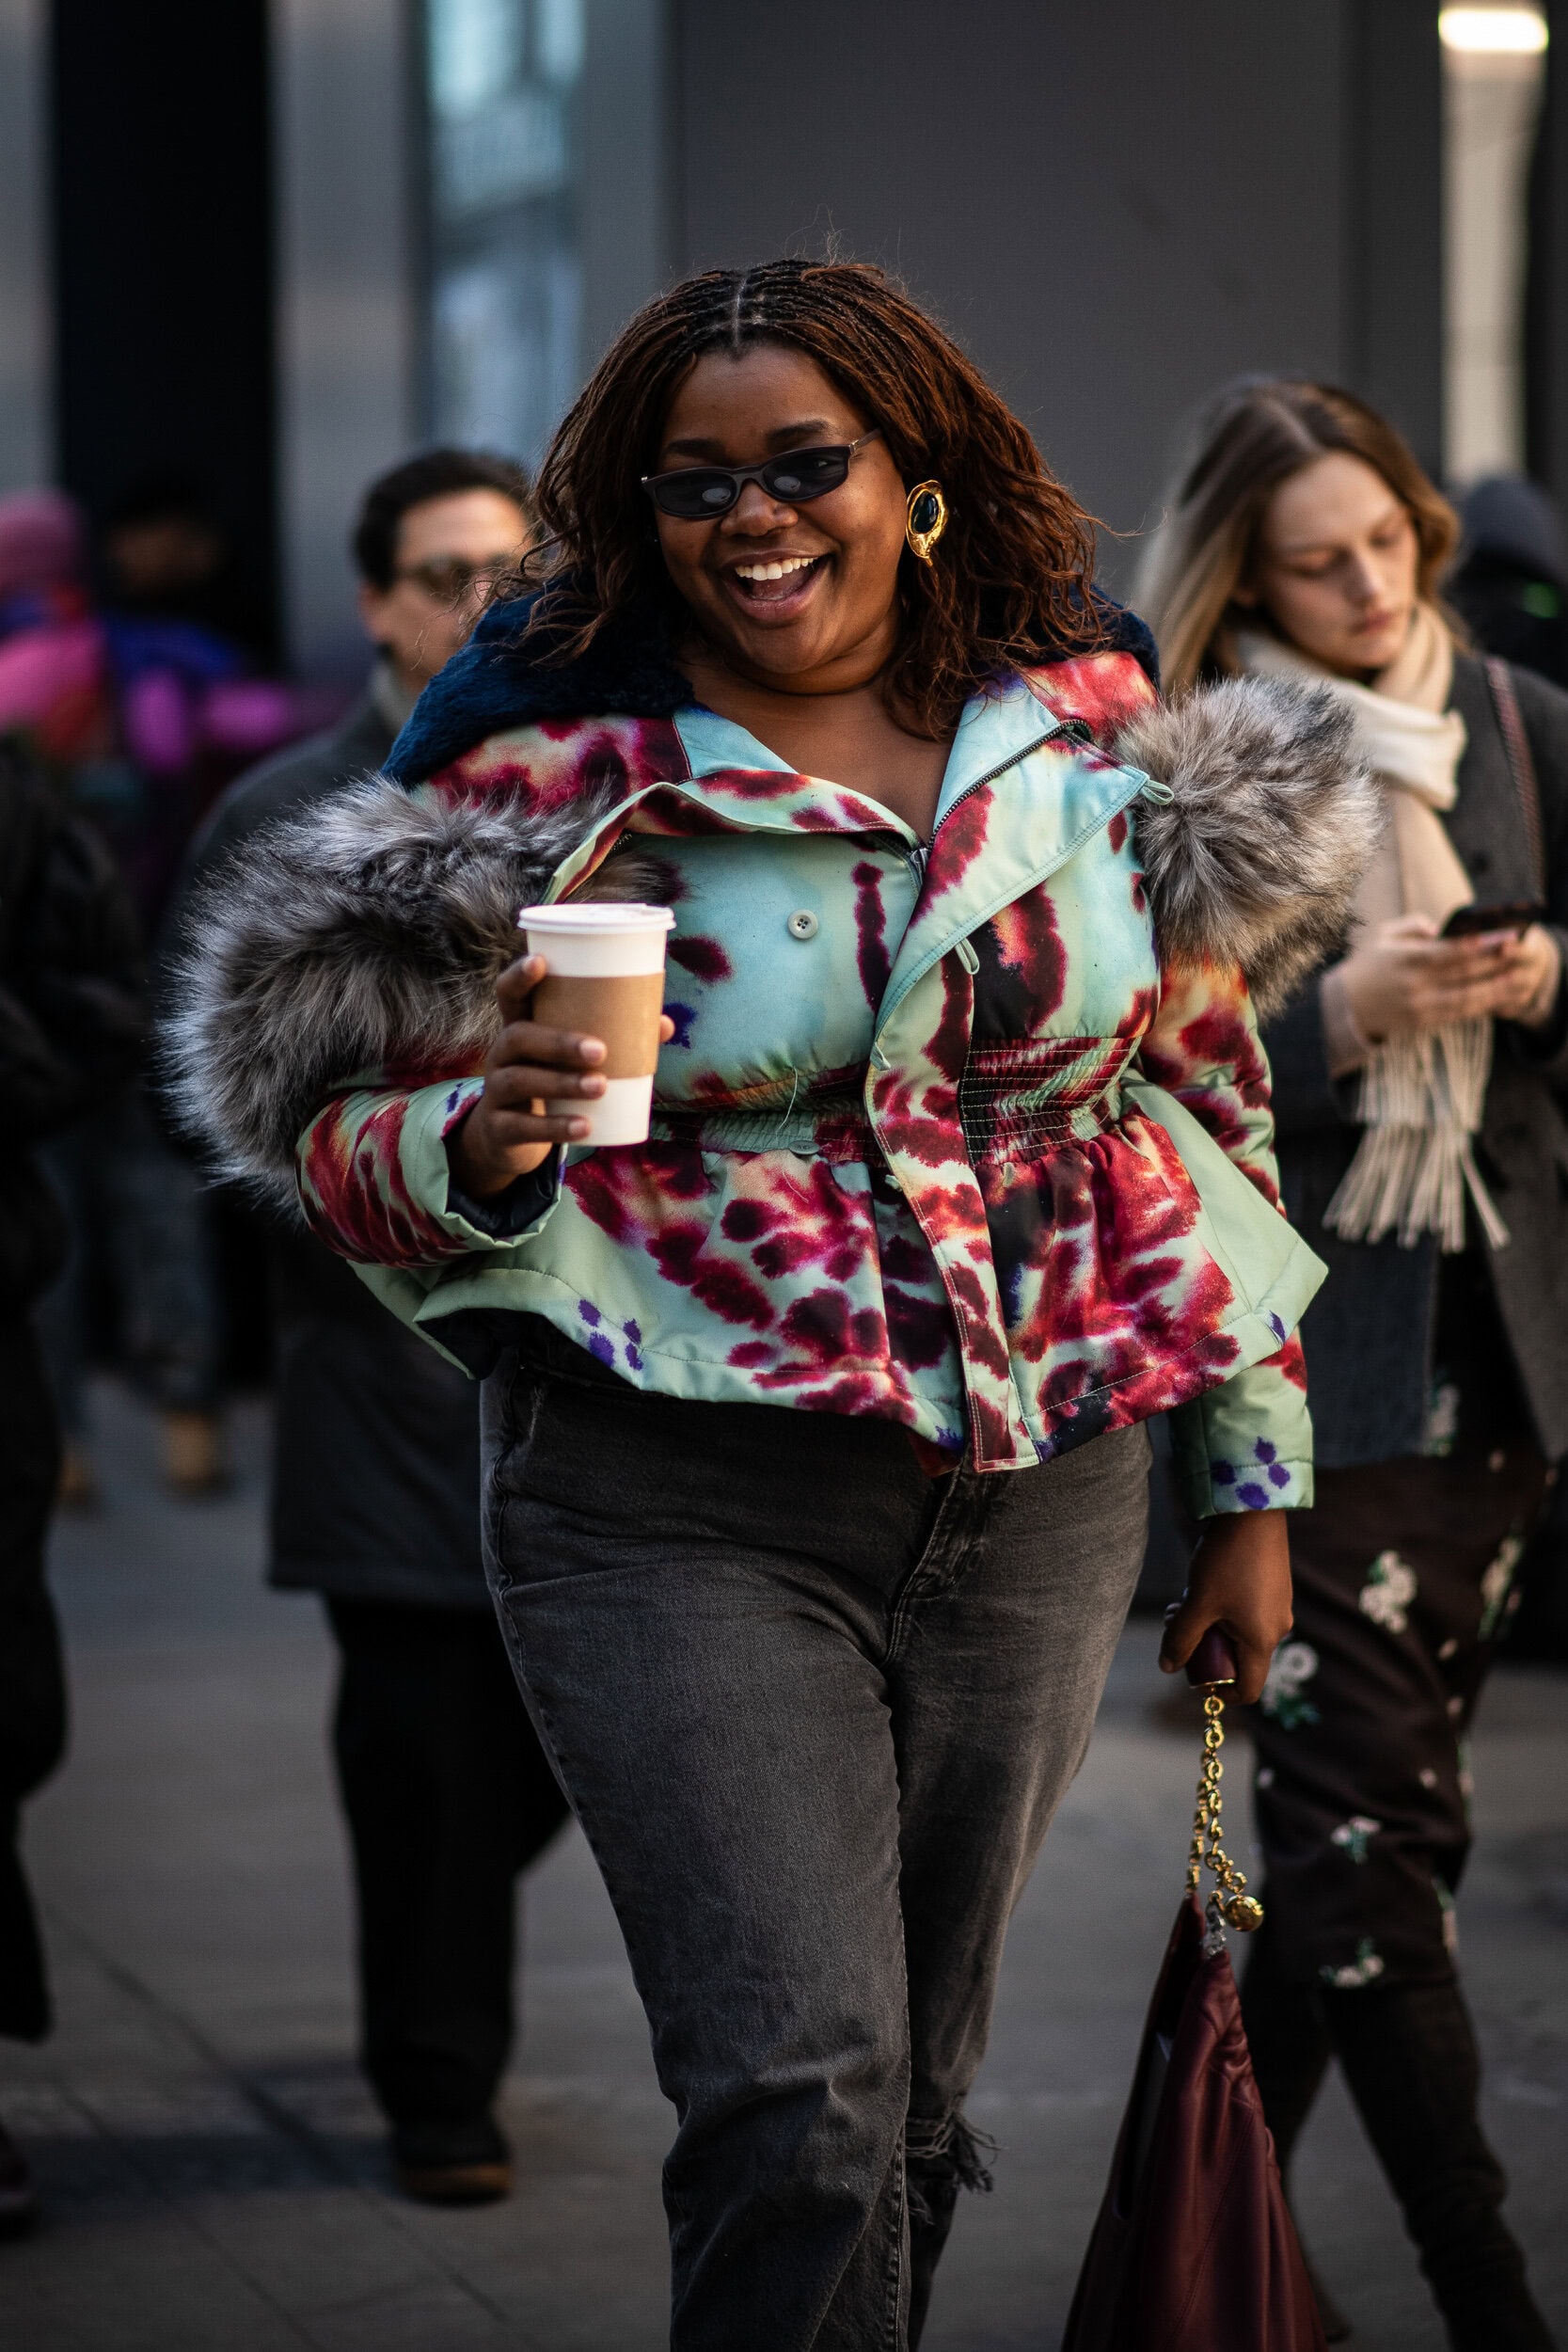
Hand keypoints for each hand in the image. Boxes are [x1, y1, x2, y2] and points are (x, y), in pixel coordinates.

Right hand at [445, 953, 675, 1199]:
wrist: (509, 1137)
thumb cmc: (551, 1081)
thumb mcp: (570, 1060)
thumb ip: (614, 1040)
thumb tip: (665, 1024)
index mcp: (520, 1028)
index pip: (508, 994)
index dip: (519, 976)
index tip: (541, 961)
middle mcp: (501, 1054)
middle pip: (517, 1036)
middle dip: (558, 1041)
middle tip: (600, 1050)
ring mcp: (495, 1091)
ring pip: (519, 1080)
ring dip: (562, 1083)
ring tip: (601, 1086)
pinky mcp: (499, 1128)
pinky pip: (522, 1127)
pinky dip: (555, 1128)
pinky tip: (584, 1127)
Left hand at [1158, 1510, 1293, 1705]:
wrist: (1252, 1512)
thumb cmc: (1226, 1561)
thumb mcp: (1198, 1604)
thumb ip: (1181, 1639)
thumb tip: (1168, 1667)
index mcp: (1262, 1641)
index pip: (1247, 1689)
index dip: (1220, 1692)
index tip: (1194, 1678)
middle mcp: (1276, 1629)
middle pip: (1237, 1658)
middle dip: (1202, 1648)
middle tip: (1175, 1625)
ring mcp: (1277, 1607)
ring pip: (1237, 1632)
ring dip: (1207, 1624)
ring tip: (1180, 1602)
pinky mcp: (1274, 1588)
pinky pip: (1246, 1613)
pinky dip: (1221, 1608)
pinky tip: (1201, 1586)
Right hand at [1338, 914, 1551, 1041]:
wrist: (1345, 1006)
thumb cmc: (1367, 965)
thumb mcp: (1382, 936)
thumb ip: (1412, 925)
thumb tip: (1440, 928)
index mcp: (1404, 959)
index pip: (1445, 951)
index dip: (1473, 944)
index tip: (1497, 935)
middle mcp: (1414, 984)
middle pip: (1461, 972)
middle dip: (1492, 960)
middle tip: (1516, 948)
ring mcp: (1419, 1006)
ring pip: (1465, 997)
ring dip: (1494, 988)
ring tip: (1517, 977)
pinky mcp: (1422, 1022)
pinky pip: (1457, 1013)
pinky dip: (1479, 1005)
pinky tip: (1497, 997)